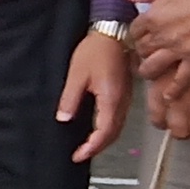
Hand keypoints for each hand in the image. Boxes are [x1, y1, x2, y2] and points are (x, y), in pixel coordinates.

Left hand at [58, 28, 132, 167]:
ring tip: (87, 147)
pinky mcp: (124, 94)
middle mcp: (122, 102)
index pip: (104, 132)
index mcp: (111, 99)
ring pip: (117, 128)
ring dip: (103, 140)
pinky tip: (98, 129)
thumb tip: (64, 119)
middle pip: (113, 134)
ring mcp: (125, 99)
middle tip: (80, 155)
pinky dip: (108, 129)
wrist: (114, 33)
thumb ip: (70, 99)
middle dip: (97, 148)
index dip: (91, 147)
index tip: (78, 155)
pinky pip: (118, 119)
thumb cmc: (96, 50)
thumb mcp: (77, 74)